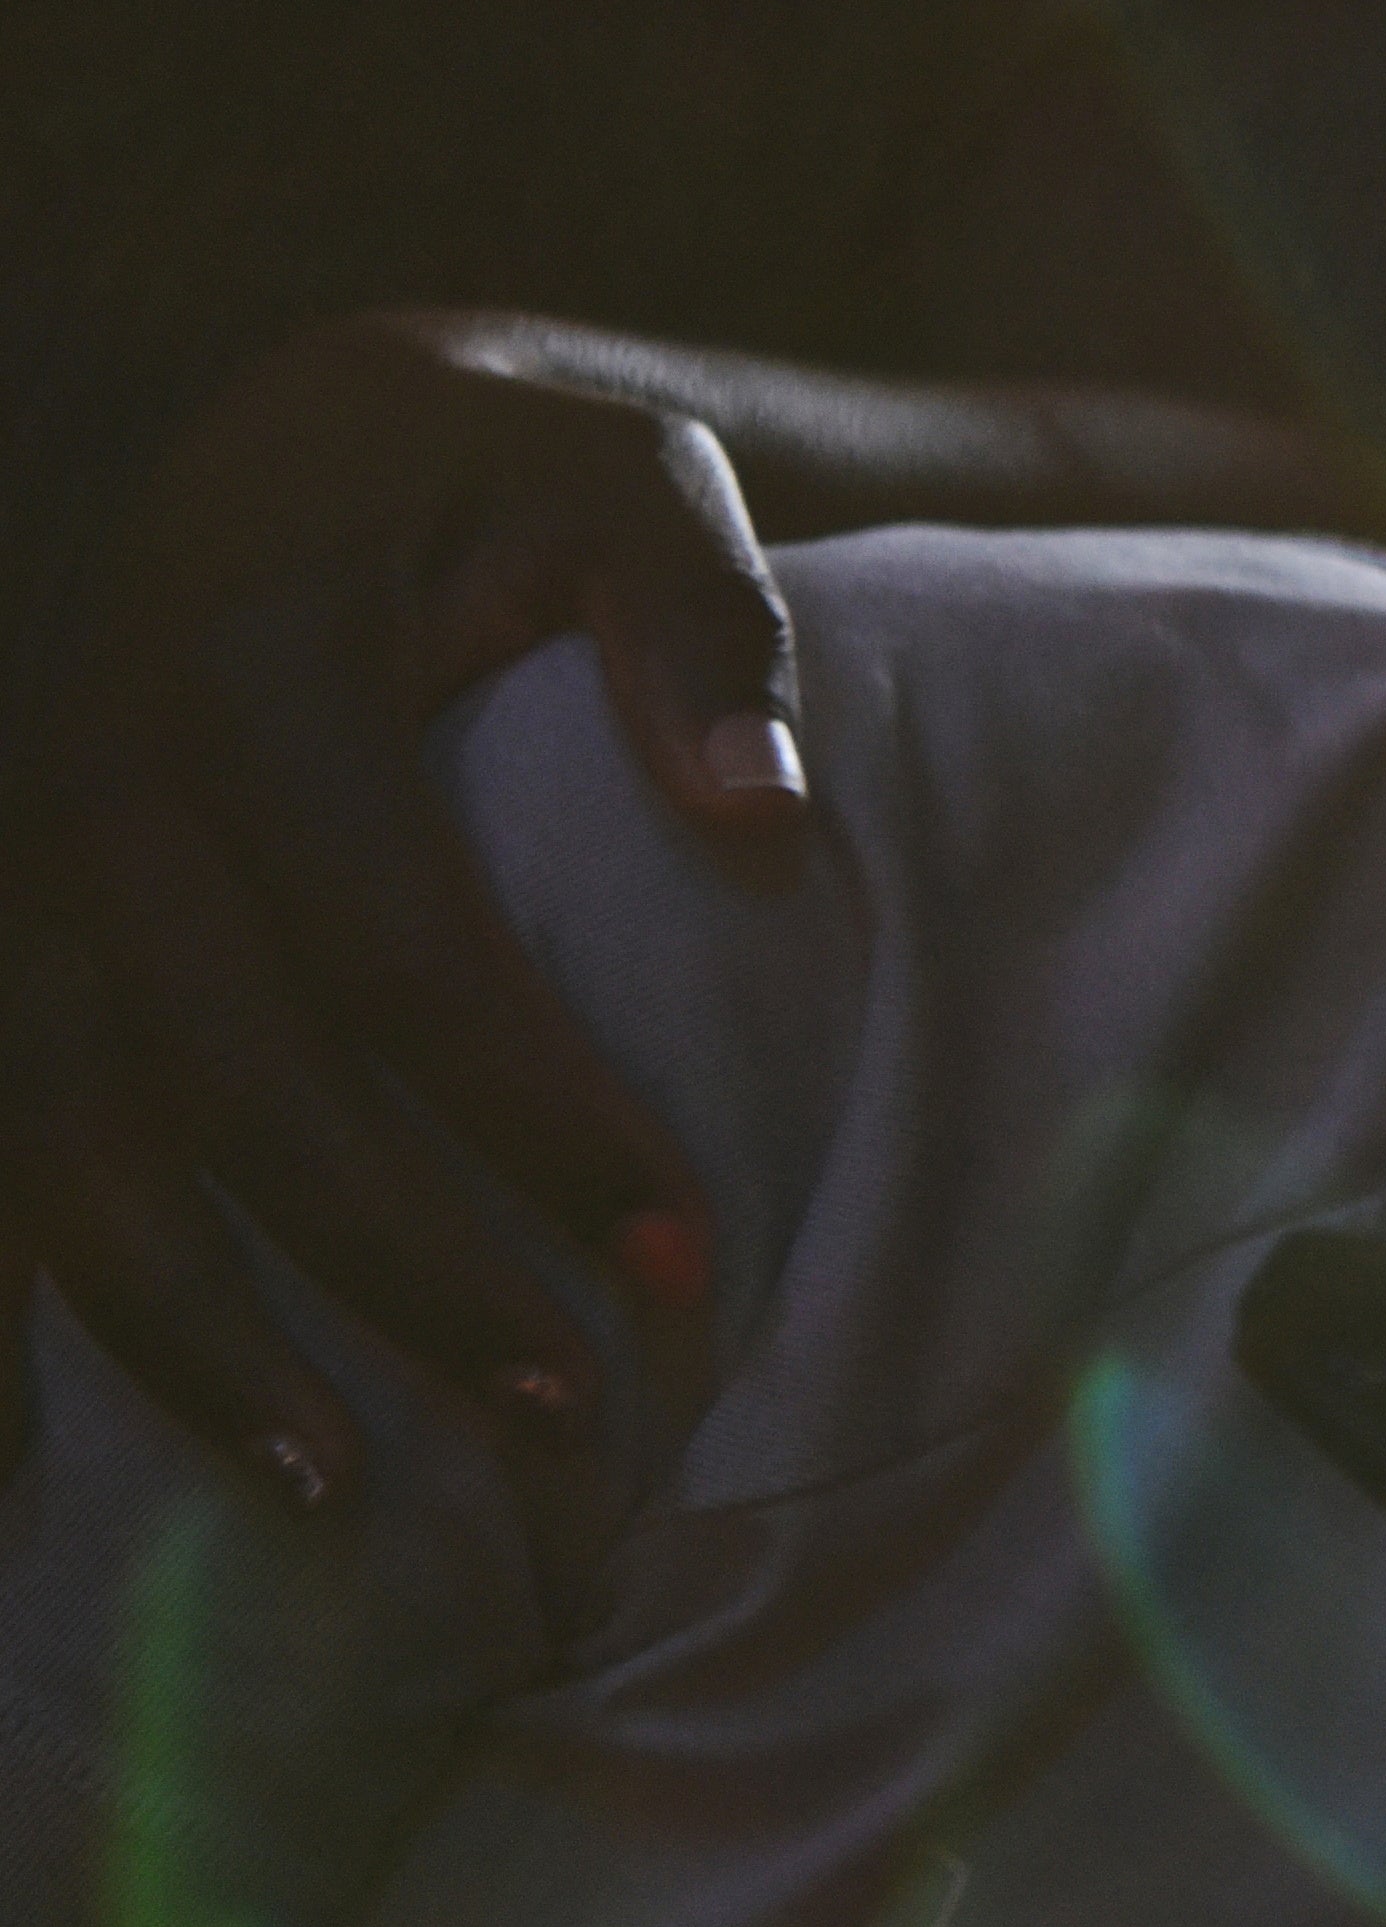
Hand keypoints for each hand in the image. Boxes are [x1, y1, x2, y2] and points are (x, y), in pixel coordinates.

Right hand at [0, 310, 776, 1499]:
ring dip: (193, 1337)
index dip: (531, 1120)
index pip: (396, 953)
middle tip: (564, 1411)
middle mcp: (98, 794)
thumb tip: (767, 814)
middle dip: (397, 1266)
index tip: (677, 1249)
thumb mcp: (631, 475)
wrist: (314, 438)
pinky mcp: (14, 948)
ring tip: (341, 1488)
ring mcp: (27, 885)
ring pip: (71, 1153)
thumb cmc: (504, 470)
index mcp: (246, 676)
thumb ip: (702, 620)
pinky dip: (2, 1315)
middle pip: (234, 1088)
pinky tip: (42, 1473)